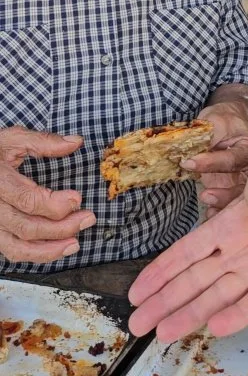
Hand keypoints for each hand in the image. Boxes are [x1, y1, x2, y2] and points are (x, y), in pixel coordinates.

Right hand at [0, 126, 95, 263]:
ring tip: (75, 243)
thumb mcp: (14, 139)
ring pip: (18, 246)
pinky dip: (35, 254)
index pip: (27, 200)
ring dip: (50, 249)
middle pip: (27, 226)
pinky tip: (56, 249)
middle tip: (87, 218)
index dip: (54, 204)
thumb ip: (44, 142)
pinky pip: (12, 251)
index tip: (77, 199)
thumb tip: (76, 142)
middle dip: (61, 227)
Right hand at [128, 149, 247, 341]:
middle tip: (138, 323)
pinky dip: (236, 316)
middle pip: (193, 281)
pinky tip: (216, 328)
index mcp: (228, 223)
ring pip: (217, 297)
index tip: (137, 290)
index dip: (161, 271)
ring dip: (191, 314)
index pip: (187, 251)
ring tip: (165, 332)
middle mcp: (237, 250)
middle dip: (165, 302)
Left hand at [184, 103, 247, 215]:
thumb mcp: (217, 120)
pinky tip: (209, 216)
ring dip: (222, 205)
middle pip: (242, 186)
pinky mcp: (229, 192)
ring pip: (236, 199)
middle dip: (225, 195)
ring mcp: (240, 183)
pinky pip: (226, 206)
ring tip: (207, 206)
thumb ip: (210, 132)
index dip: (211, 162)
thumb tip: (194, 144)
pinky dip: (218, 212)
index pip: (232, 159)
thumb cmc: (222, 122)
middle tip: (205, 196)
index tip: (189, 162)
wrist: (223, 128)